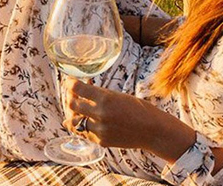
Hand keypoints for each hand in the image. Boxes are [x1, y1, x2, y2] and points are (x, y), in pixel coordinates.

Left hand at [63, 78, 222, 171]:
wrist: (153, 131)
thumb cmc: (139, 109)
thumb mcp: (119, 96)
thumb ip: (101, 95)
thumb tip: (84, 90)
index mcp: (105, 99)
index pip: (77, 89)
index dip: (70, 84)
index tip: (70, 81)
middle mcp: (100, 114)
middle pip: (72, 104)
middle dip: (71, 98)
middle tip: (73, 94)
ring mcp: (99, 130)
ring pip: (74, 121)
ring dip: (73, 114)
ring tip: (76, 110)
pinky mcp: (101, 141)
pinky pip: (84, 133)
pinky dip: (82, 126)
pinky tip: (84, 122)